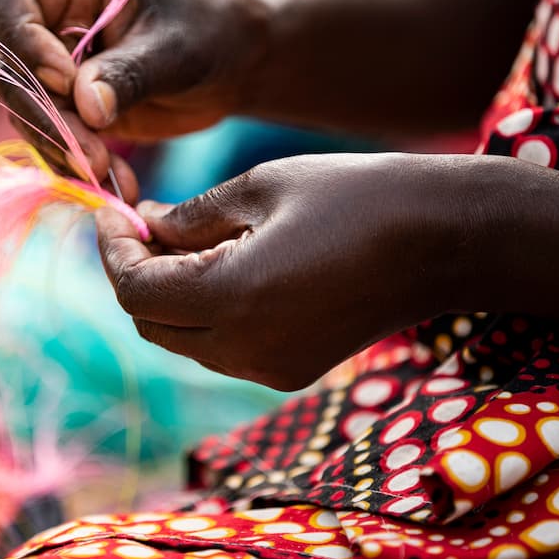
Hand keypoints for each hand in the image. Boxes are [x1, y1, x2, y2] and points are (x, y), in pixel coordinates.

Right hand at [0, 0, 267, 180]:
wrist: (235, 64)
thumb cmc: (212, 31)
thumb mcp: (178, 48)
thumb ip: (130, 73)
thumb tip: (85, 107)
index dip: (22, 40)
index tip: (65, 79)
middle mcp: (52, 22)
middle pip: (11, 69)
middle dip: (47, 118)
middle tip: (90, 157)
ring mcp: (56, 69)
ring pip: (27, 114)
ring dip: (61, 152)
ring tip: (105, 178)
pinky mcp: (70, 111)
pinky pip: (54, 142)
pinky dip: (78, 169)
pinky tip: (115, 185)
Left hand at [95, 153, 461, 390]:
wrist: (445, 239)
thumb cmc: (356, 195)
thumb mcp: (260, 187)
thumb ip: (189, 217)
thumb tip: (143, 226)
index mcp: (231, 298)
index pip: (134, 290)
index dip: (113, 250)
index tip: (114, 211)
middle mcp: (243, 349)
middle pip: (150, 323)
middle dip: (134, 273)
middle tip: (140, 224)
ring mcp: (268, 368)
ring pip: (182, 340)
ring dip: (167, 295)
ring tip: (179, 241)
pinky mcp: (290, 371)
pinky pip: (220, 349)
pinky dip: (203, 313)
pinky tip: (220, 268)